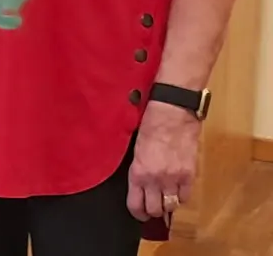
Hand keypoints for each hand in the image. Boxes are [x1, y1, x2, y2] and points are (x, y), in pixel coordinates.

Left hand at [128, 100, 199, 220]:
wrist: (172, 113)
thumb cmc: (149, 126)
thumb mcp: (135, 149)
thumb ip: (138, 169)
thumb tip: (139, 185)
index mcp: (137, 172)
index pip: (136, 205)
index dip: (138, 213)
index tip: (139, 213)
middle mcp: (155, 179)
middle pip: (156, 209)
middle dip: (153, 211)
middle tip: (153, 206)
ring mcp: (174, 178)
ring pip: (172, 206)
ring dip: (168, 204)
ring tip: (165, 197)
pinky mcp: (190, 174)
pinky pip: (186, 196)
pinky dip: (181, 196)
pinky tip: (177, 190)